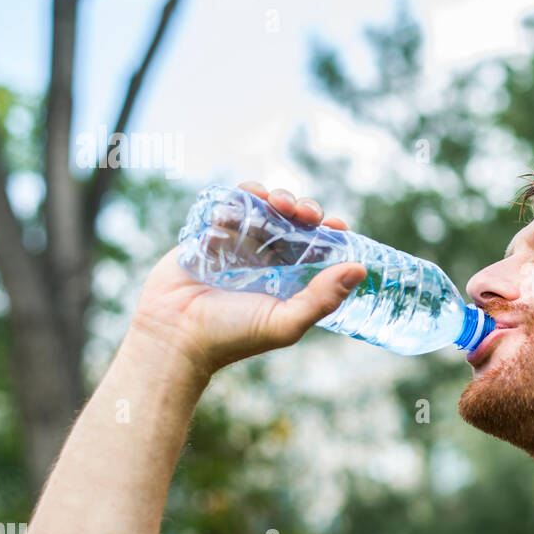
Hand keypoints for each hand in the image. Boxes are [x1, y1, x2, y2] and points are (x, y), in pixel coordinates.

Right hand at [129, 183, 365, 377]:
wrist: (174, 335)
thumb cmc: (231, 337)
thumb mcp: (285, 322)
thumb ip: (322, 298)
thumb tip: (359, 268)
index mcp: (288, 280)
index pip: (317, 249)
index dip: (330, 233)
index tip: (338, 226)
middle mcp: (266, 260)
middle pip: (293, 222)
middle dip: (304, 209)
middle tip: (305, 212)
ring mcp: (238, 246)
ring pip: (264, 208)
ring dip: (276, 197)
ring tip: (278, 201)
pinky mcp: (209, 235)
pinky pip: (229, 205)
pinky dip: (241, 196)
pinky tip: (249, 199)